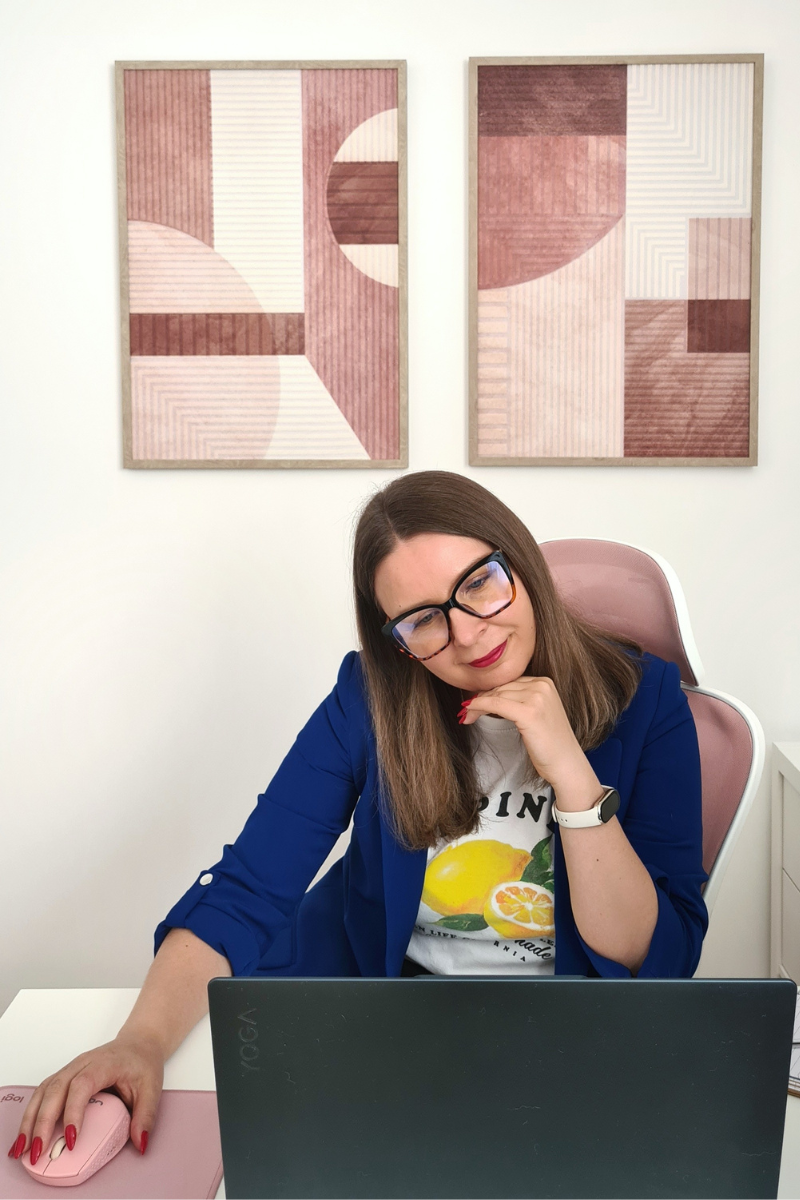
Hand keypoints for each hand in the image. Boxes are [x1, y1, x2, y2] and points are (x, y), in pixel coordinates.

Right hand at [8, 1032, 162, 1163]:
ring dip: (31, 1119)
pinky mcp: (64, 1077)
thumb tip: (140, 1143)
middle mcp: (82, 1064)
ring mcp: (70, 1069)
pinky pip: (42, 1093)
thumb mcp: (152, 1088)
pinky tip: (26, 1134)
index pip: (81, 1086)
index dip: (73, 1112)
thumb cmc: (142, 1063)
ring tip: (22, 1147)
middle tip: (38, 1151)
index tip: (71, 1139)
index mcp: (103, 1065)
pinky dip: (31, 1113)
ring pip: (43, 1092)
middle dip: (43, 1122)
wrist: (138, 1043)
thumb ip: (146, 1116)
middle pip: (55, 1090)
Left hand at [460, 675, 599, 805]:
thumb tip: (489, 696)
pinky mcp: (529, 712)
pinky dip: (479, 707)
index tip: (474, 702)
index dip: (489, 692)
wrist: (567, 764)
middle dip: (481, 699)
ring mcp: (537, 697)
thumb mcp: (536, 714)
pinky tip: (469, 714)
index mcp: (545, 682)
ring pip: (496, 695)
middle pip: (501, 687)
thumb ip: (520, 700)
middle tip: (466, 710)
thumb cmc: (551, 744)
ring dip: (477, 704)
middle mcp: (542, 685)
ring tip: (466, 715)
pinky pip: (496, 704)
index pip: (509, 682)